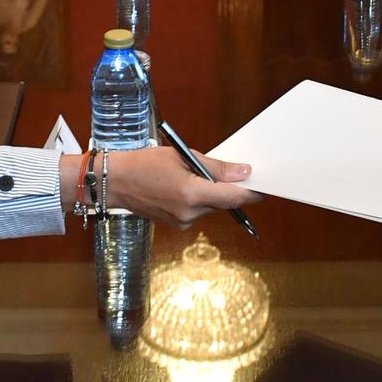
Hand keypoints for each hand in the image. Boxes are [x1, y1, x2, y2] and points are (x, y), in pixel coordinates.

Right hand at [83, 145, 259, 228]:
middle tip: (234, 170)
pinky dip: (200, 198)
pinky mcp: (178, 224)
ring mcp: (183, 222)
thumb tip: (243, 172)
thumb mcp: (181, 157)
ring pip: (212, 206)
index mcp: (191, 193)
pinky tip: (185, 185)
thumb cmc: (144, 164)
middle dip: (230, 188)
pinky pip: (199, 211)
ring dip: (213, 192)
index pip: (234, 197)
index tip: (266, 184)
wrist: (114, 183)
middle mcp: (190, 213)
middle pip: (224, 202)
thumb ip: (215, 167)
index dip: (253, 191)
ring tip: (196, 174)